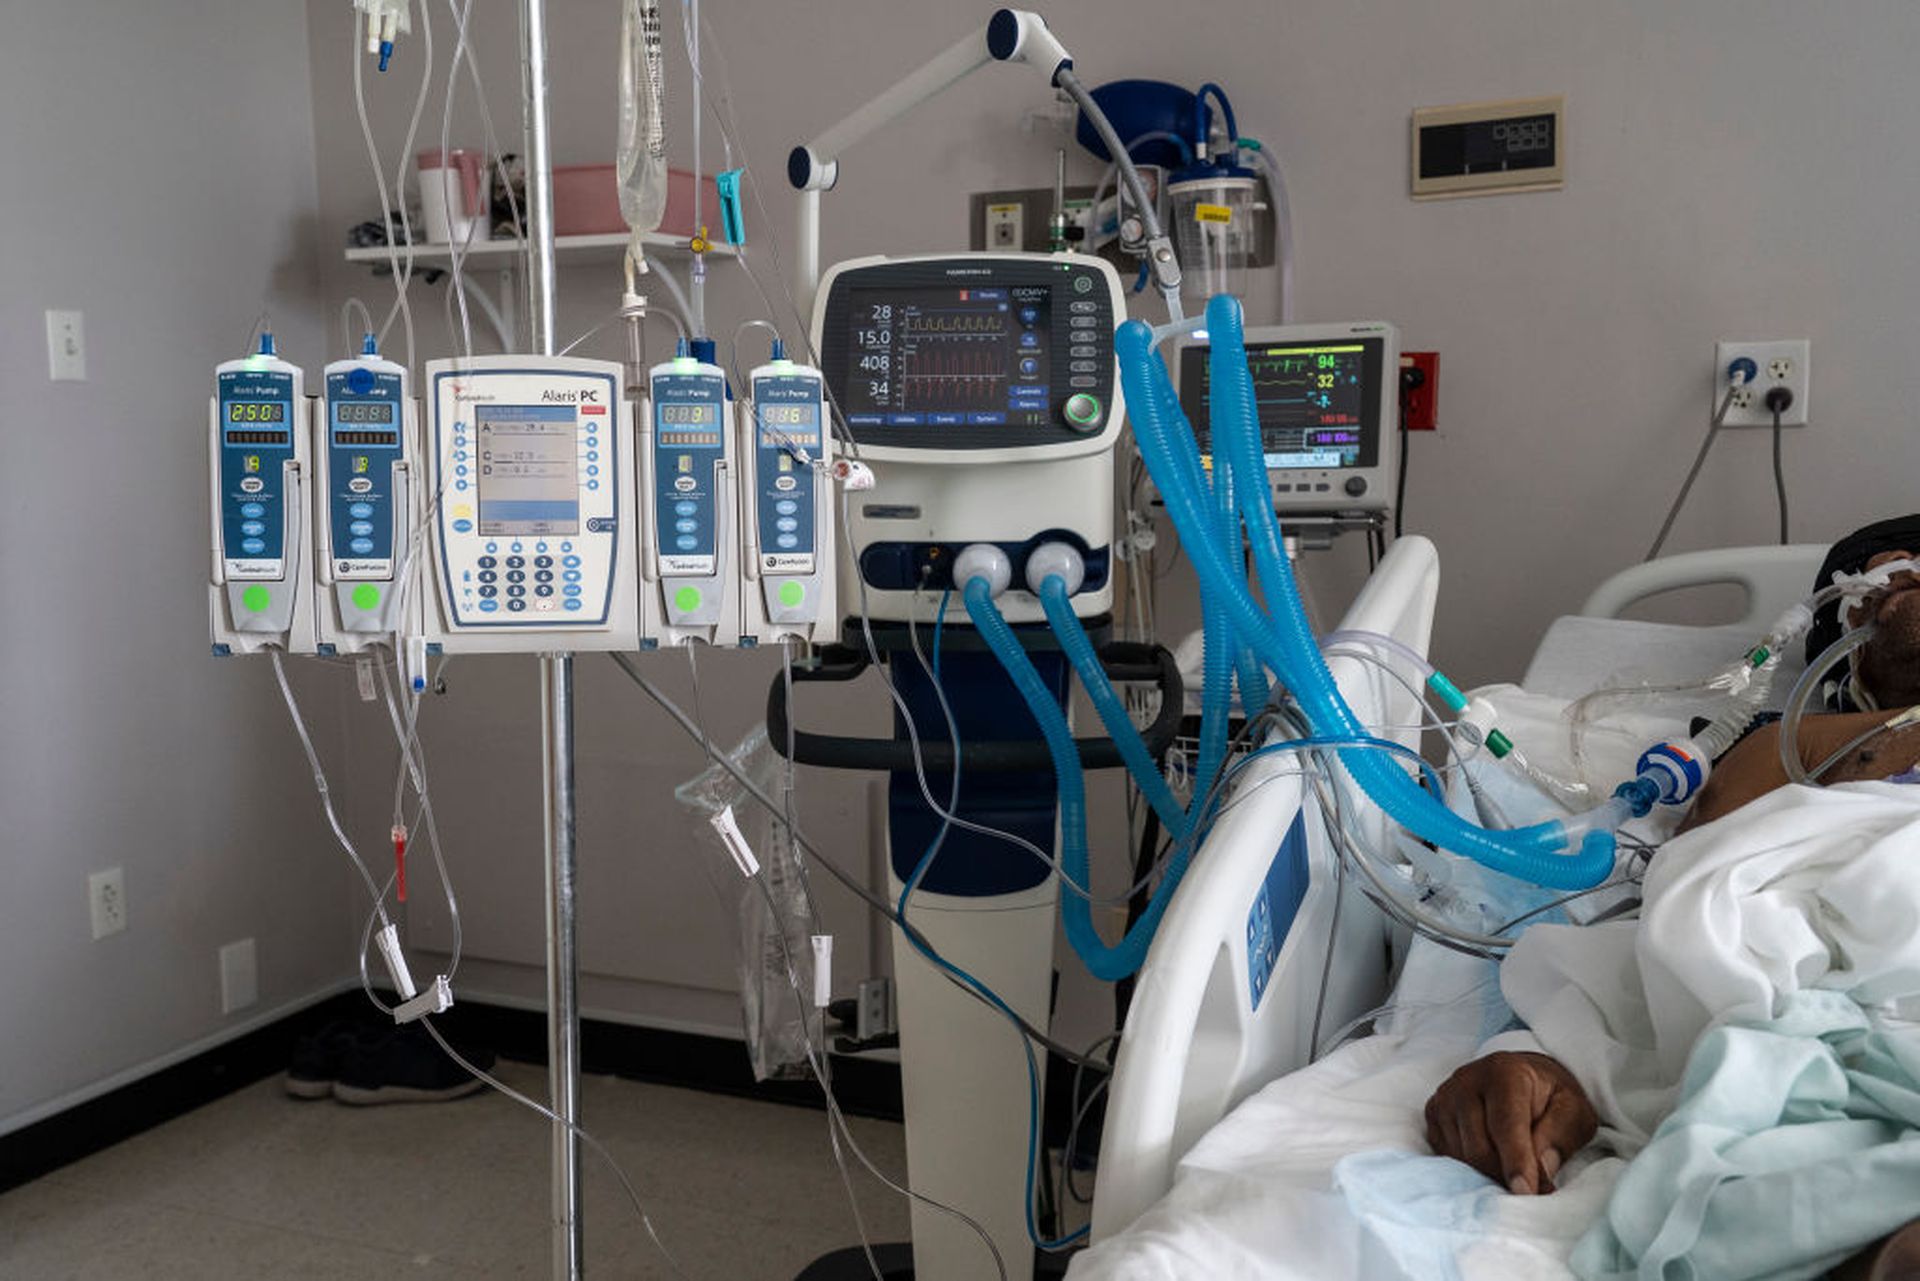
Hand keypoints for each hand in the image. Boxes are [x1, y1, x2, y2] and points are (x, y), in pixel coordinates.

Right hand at [1423, 1051, 1597, 1193]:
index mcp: (1505, 1072)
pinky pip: (1448, 1155)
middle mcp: (1467, 1080)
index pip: (1506, 1124)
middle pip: (1478, 1147)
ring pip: (1461, 1156)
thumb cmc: (1552, 1098)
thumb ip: (1559, 1138)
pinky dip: (1471, 1167)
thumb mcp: (1574, 1112)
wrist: (1524, 1076)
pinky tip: (1491, 1158)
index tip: (1526, 1192)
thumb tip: (1540, 1171)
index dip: (1516, 1161)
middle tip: (1533, 1188)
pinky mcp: (1433, 1113)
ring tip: (1514, 1168)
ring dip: (1489, 1173)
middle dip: (1505, 1175)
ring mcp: (1445, 1097)